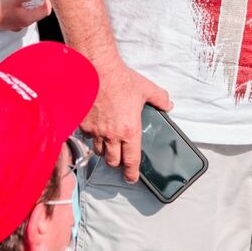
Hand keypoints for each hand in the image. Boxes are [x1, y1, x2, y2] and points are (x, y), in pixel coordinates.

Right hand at [81, 58, 173, 183]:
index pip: (131, 160)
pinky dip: (93, 137)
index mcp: (129, 130)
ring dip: (105, 151)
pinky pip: (88, 138)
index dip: (131, 172)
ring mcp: (95, 132)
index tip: (132, 178)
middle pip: (113, 161)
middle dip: (118, 163)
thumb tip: (169, 105)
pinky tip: (97, 129)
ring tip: (110, 144)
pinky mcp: (83, 125)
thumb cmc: (121, 80)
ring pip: (99, 151)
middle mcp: (111, 135)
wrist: (97, 72)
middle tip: (121, 159)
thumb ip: (160, 99)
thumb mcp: (147, 89)